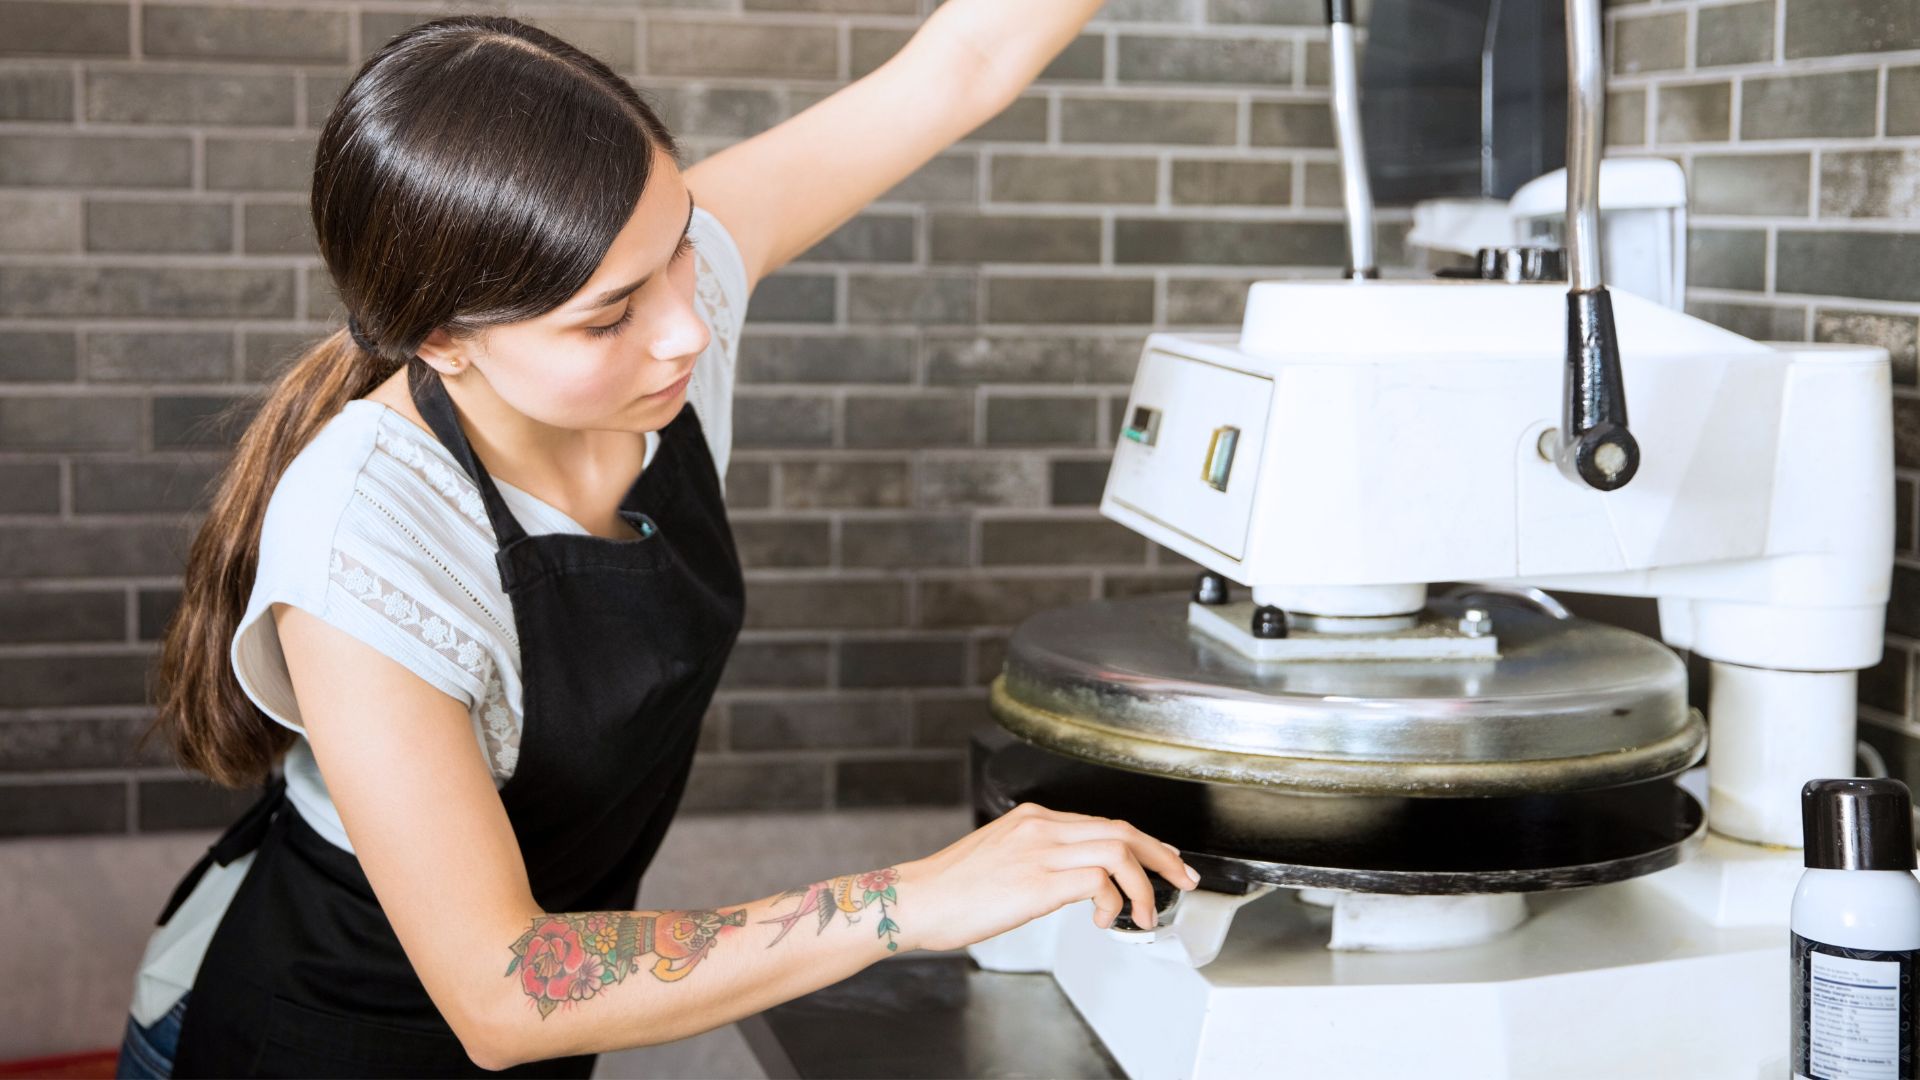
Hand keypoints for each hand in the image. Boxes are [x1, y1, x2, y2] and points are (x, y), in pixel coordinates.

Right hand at [893, 802, 1200, 952]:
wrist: (916, 900)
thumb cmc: (951, 889)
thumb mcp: (1001, 858)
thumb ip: (1039, 858)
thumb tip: (1076, 881)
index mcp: (1034, 818)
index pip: (1105, 822)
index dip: (1144, 843)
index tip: (1164, 862)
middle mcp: (1042, 826)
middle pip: (1123, 829)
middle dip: (1162, 856)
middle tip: (1184, 879)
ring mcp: (1041, 850)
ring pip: (1119, 850)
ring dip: (1145, 885)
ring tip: (1147, 913)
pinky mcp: (1038, 880)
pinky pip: (1099, 882)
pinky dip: (1115, 902)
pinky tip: (1106, 920)